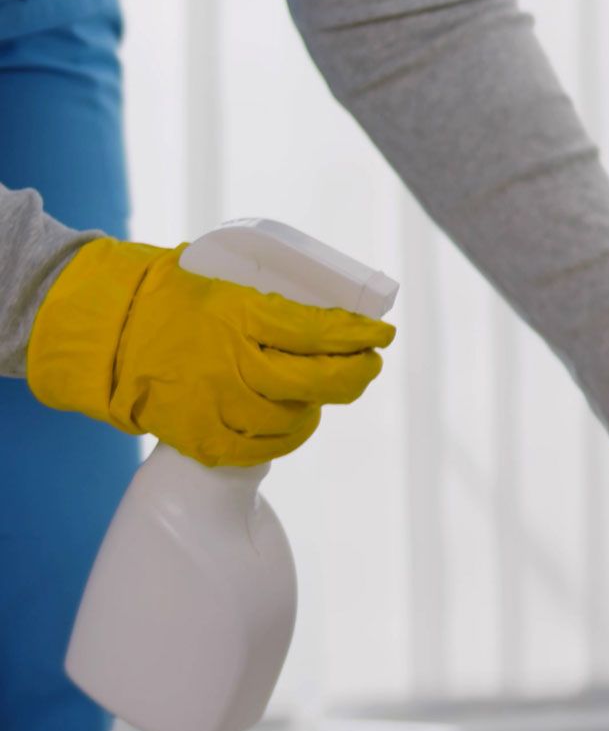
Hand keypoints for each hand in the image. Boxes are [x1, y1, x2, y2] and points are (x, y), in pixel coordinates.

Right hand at [28, 240, 394, 465]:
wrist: (105, 333)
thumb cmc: (169, 298)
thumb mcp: (223, 281)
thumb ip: (272, 302)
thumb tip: (335, 316)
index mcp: (239, 314)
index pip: (319, 331)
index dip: (359, 336)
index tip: (383, 335)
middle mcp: (233, 363)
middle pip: (319, 382)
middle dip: (356, 373)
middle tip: (369, 364)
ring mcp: (217, 405)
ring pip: (295, 418)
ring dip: (318, 405)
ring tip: (323, 391)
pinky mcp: (202, 438)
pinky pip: (262, 449)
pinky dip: (285, 436)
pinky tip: (292, 420)